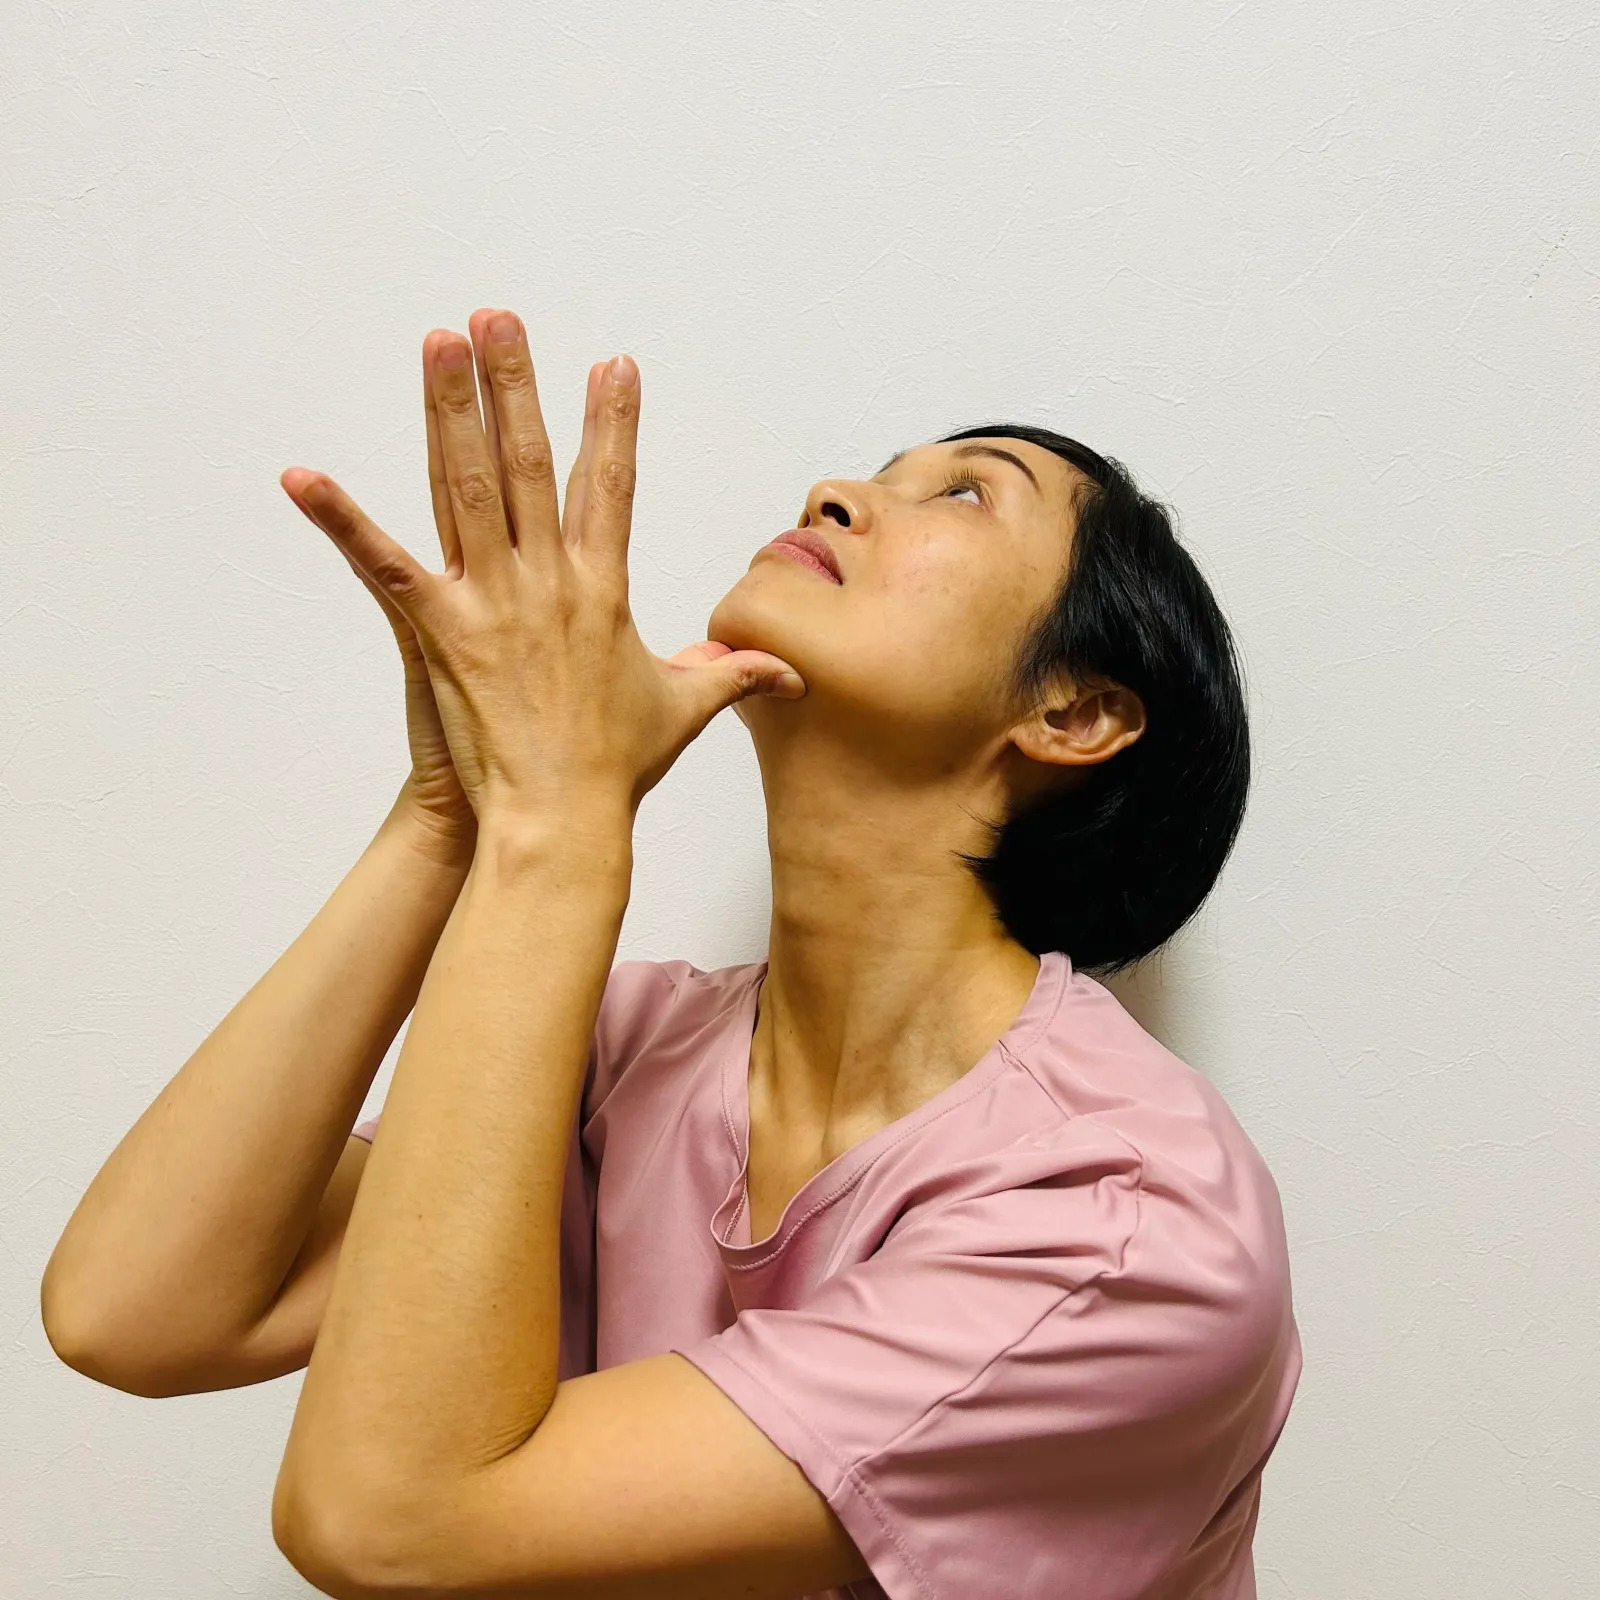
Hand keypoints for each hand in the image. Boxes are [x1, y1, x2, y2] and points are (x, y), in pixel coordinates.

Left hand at [280, 310, 805, 828]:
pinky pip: (382, 564)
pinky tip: (301, 477)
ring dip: (447, 410)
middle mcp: (549, 580)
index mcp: (603, 589)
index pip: (608, 486)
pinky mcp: (440, 630)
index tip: (612, 366)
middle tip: (497, 318)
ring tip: (437, 344)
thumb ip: (733, 675)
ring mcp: (492, 600)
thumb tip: (786, 675)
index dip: (610, 423)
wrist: (563, 820)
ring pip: (465, 486)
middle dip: (515, 383)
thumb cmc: (618, 767)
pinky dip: (340, 520)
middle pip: (529, 462)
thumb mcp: (685, 709)